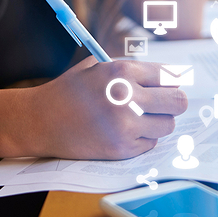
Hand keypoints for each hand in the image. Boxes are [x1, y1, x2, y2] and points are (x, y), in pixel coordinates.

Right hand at [27, 56, 187, 159]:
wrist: (39, 121)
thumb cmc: (68, 92)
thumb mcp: (97, 68)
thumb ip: (130, 71)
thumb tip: (168, 77)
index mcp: (122, 71)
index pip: (170, 76)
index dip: (171, 83)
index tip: (169, 88)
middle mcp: (127, 97)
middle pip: (178, 102)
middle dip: (173, 103)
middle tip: (164, 105)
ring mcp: (125, 125)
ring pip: (167, 125)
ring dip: (158, 123)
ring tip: (139, 120)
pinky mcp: (121, 148)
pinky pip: (150, 144)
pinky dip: (142, 139)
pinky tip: (124, 132)